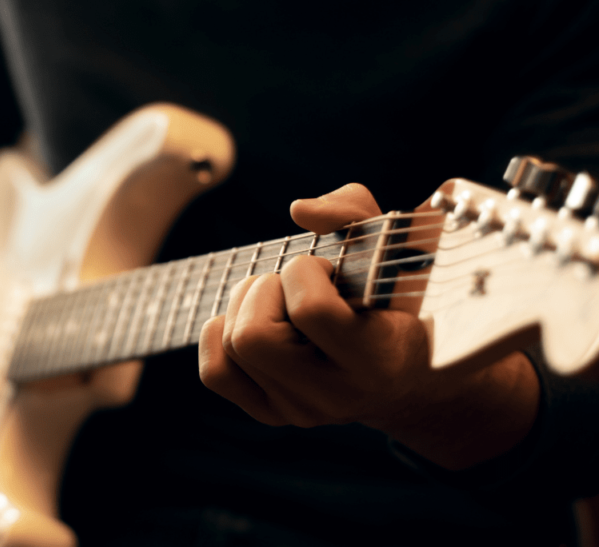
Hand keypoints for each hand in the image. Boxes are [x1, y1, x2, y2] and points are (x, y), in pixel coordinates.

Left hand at [199, 184, 539, 469]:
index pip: (310, 311)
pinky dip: (221, 334)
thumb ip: (353, 211)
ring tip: (282, 301)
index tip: (330, 270)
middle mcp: (335, 396)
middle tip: (296, 285)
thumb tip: (300, 210)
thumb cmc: (395, 295)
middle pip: (253, 336)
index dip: (306, 272)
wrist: (406, 370)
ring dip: (247, 304)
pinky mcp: (271, 413)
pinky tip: (252, 319)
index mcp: (377, 359)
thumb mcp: (392, 246)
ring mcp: (299, 410)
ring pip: (233, 346)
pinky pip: (216, 372)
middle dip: (265, 290)